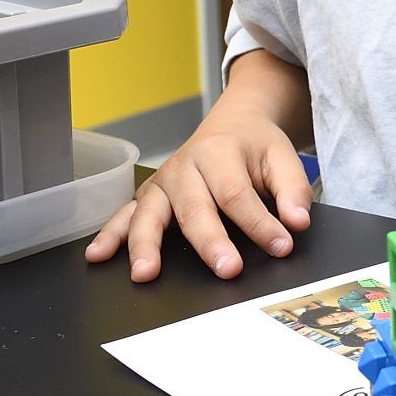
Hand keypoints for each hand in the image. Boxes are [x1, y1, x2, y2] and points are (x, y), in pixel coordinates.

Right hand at [85, 113, 312, 281]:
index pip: (237, 193)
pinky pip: (124, 215)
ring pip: (150, 214)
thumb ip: (293, 190)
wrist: (233, 123)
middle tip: (227, 269)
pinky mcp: (149, 197)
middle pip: (195, 208)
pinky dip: (109, 235)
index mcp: (219, 152)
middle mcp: (184, 166)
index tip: (281, 246)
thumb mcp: (282, 157)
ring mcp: (162, 182)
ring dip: (145, 244)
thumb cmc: (255, 145)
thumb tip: (298, 223)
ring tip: (146, 273)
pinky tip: (98, 255)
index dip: (259, 223)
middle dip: (210, 241)